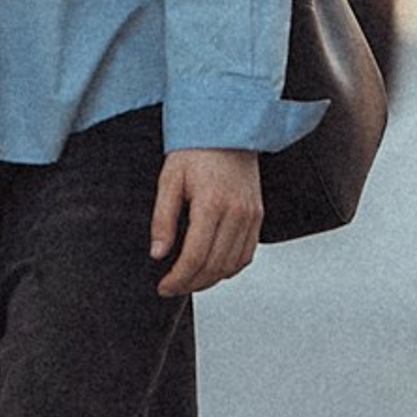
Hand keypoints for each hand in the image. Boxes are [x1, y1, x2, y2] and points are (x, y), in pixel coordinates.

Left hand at [151, 148, 260, 295]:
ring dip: (210, 280)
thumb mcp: (169, 180)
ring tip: (189, 281)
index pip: (196, 257)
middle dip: (191, 283)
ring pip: (233, 265)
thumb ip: (163, 219)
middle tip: (172, 288)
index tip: (164, 287)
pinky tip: (212, 269)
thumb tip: (158, 253)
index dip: (178, 278)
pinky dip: (230, 268)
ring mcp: (251, 216)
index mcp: (212, 203)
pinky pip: (247, 254)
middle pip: (215, 266)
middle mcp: (237, 213)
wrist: (227, 128)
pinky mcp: (258, 216)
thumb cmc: (196, 149)